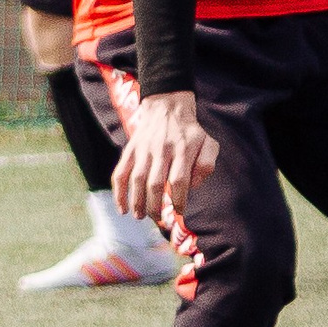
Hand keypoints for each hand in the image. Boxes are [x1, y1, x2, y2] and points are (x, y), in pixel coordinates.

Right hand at [112, 89, 219, 219]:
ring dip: (137, 202)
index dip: (178, 200)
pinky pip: (121, 173)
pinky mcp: (130, 150)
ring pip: (137, 180)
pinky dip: (119, 192)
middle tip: (157, 219)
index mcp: (184, 149)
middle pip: (156, 183)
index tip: (178, 212)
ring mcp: (144, 149)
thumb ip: (206, 165)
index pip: (179, 180)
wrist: (167, 107)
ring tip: (140, 216)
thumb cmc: (191, 132)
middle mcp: (162, 149)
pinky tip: (122, 207)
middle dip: (155, 206)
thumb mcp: (208, 143)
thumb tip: (193, 187)